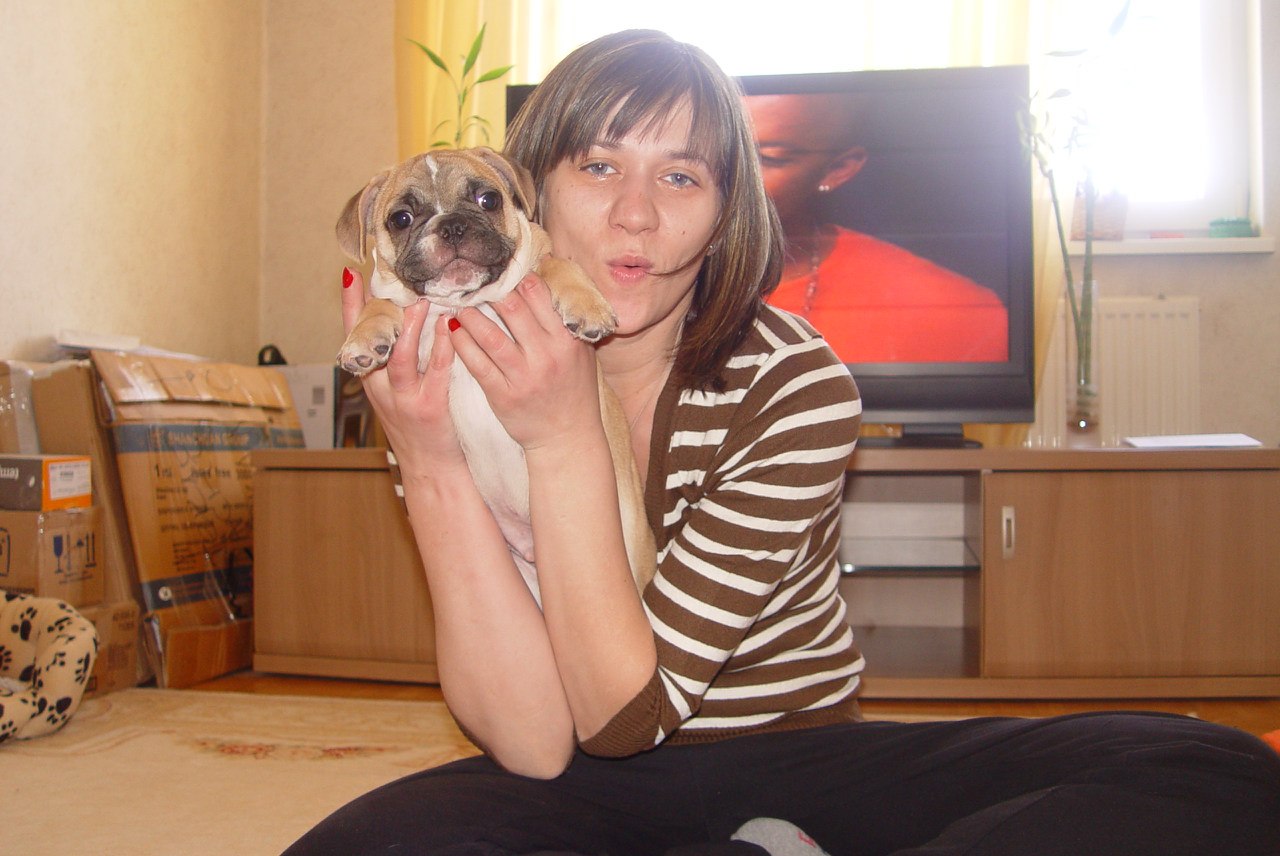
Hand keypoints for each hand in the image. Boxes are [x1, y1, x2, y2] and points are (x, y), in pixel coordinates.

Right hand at [340, 268, 465, 473]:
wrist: (430, 470)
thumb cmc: (419, 426)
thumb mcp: (398, 390)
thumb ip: (398, 357)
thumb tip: (407, 314)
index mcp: (371, 378)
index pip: (356, 335)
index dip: (352, 304)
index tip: (351, 273)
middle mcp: (380, 387)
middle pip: (370, 342)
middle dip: (374, 308)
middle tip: (382, 277)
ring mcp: (403, 399)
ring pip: (398, 358)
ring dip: (408, 328)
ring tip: (419, 301)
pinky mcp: (428, 410)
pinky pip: (435, 375)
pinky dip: (441, 351)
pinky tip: (449, 329)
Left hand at [447, 273, 602, 453]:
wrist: (567, 437)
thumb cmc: (574, 390)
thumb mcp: (581, 352)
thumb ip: (565, 320)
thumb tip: (547, 277)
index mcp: (566, 340)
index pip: (538, 295)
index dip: (516, 278)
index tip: (500, 271)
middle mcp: (546, 356)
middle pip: (511, 309)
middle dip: (489, 291)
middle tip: (472, 281)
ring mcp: (524, 377)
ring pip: (489, 336)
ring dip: (469, 315)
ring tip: (457, 304)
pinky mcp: (503, 395)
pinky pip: (477, 364)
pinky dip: (462, 344)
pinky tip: (452, 331)